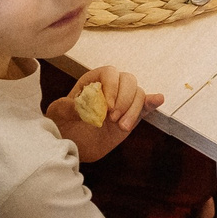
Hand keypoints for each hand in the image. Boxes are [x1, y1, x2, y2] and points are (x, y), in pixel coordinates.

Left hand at [46, 67, 161, 162]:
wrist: (71, 144)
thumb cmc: (62, 123)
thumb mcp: (59, 113)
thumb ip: (69, 107)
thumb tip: (83, 105)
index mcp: (93, 80)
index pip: (110, 73)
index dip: (112, 87)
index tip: (107, 107)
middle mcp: (111, 87)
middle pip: (128, 80)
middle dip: (124, 100)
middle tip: (113, 119)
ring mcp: (123, 101)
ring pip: (139, 94)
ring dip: (134, 110)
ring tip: (122, 127)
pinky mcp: (132, 115)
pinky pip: (146, 105)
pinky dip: (152, 102)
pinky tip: (158, 100)